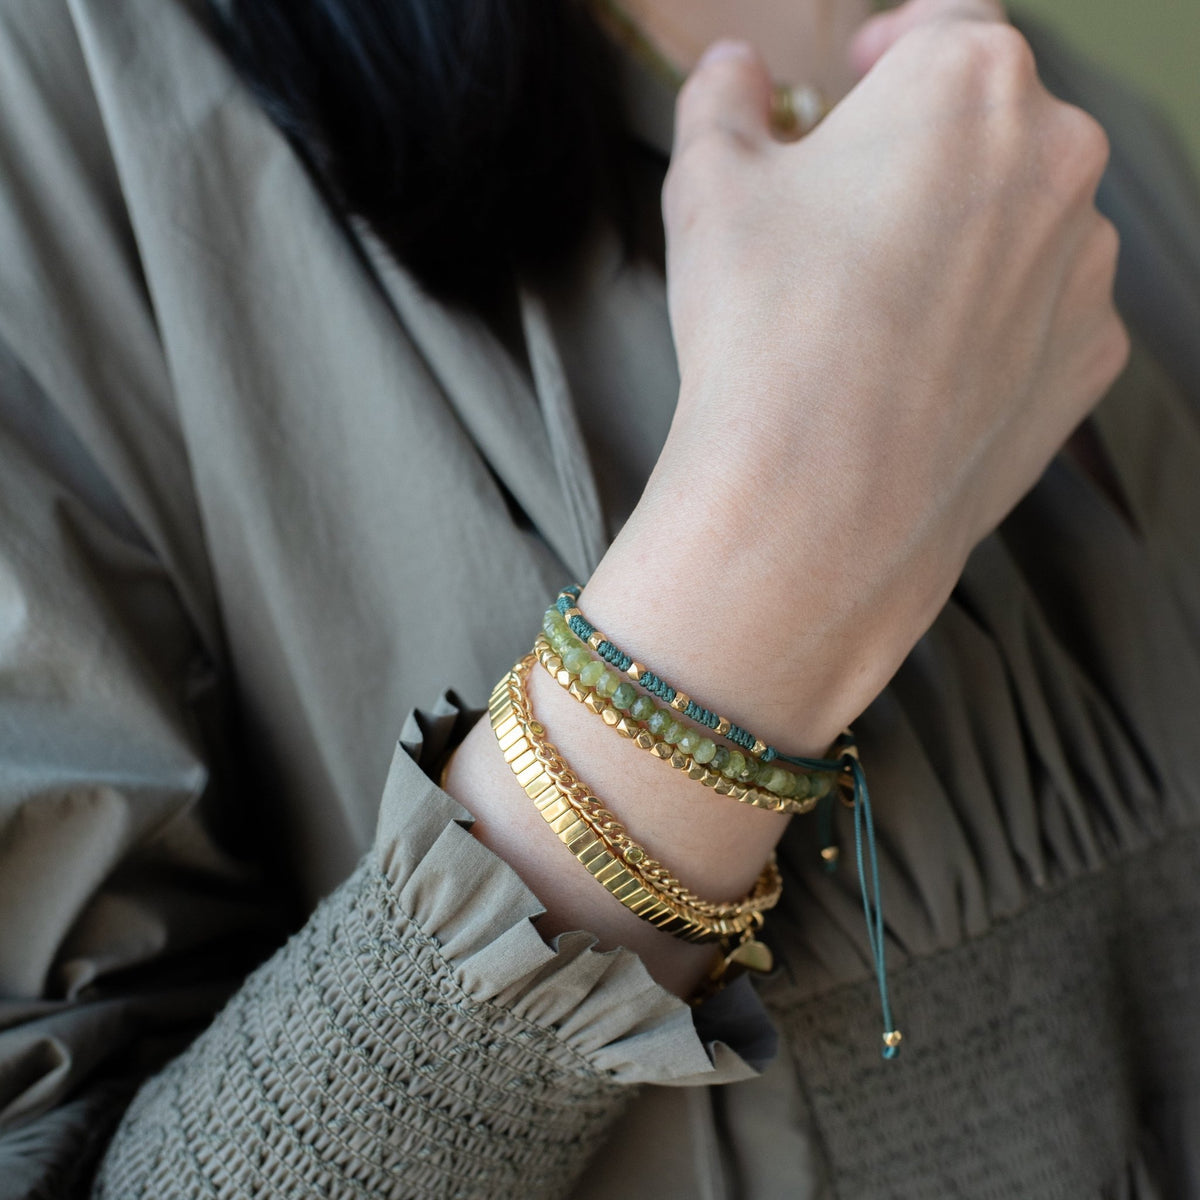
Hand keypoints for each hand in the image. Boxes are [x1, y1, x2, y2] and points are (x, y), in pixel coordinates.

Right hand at [584, 0, 1128, 755]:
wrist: (818, 501)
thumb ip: (722, 101)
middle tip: (844, 219)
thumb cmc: (763, 328)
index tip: (851, 86)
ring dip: (962, 241)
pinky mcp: (1087, 362)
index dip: (889, 50)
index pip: (945, 26)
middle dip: (920, 154)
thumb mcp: (708, 187)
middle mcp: (1059, 158)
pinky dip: (991, 326)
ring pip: (1022, 225)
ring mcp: (1086, 268)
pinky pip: (1039, 316)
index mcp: (970, 83)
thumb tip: (734, 71)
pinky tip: (919, 370)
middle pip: (991, 128)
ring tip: (876, 311)